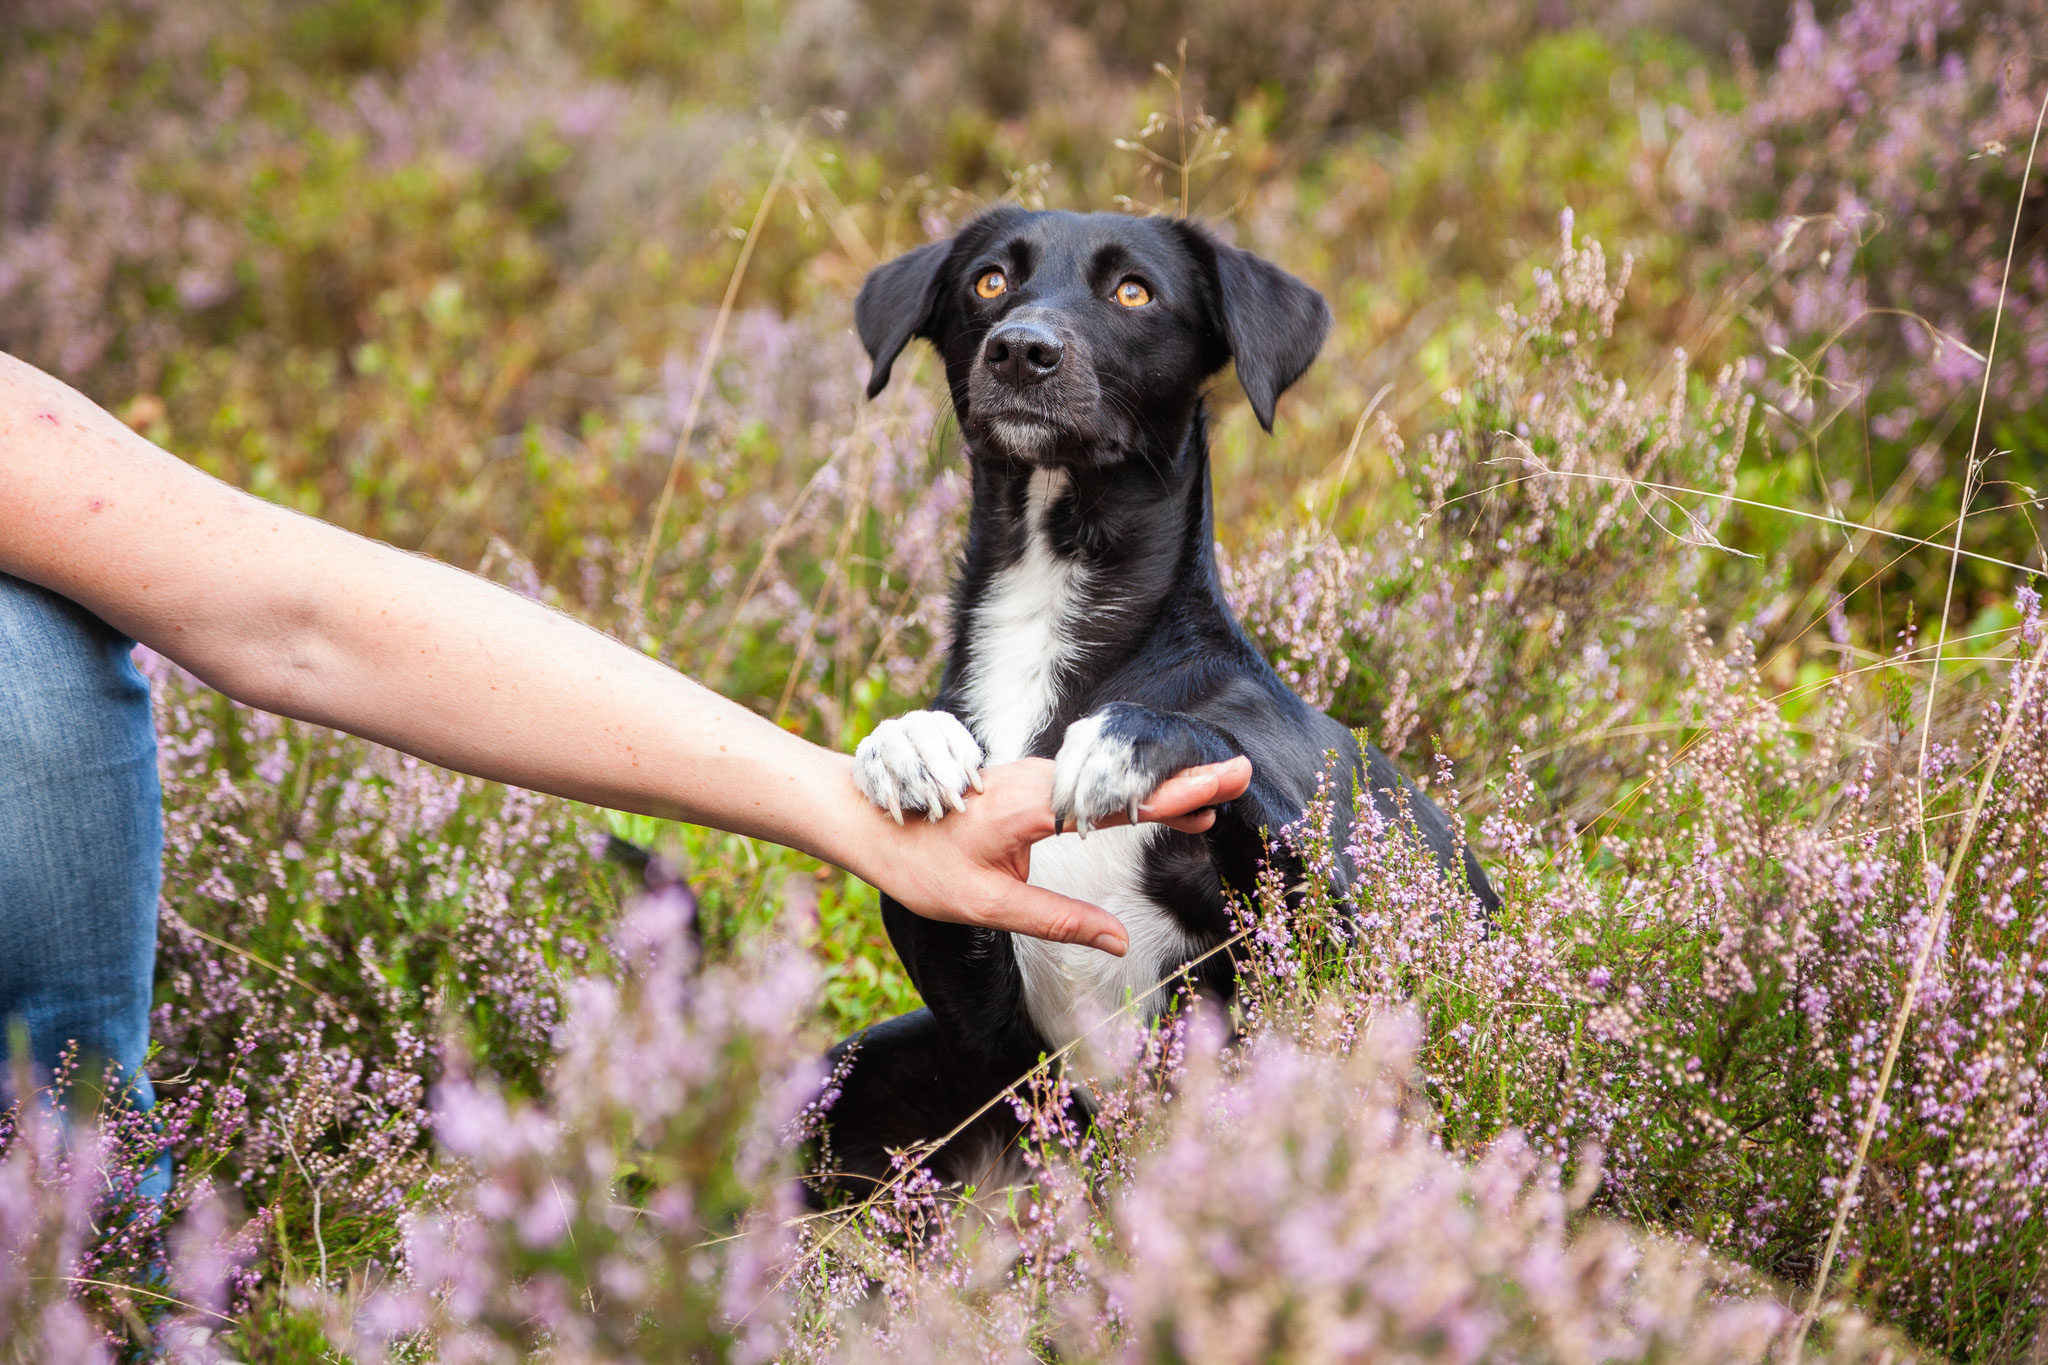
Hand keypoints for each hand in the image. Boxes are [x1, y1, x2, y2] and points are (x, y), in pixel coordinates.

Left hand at [839, 755, 1251, 955]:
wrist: (870, 821)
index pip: (1119, 802)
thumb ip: (1059, 921)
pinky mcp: (1029, 786)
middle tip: (1240, 774)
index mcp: (1033, 807)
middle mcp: (1039, 783)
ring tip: (1214, 797)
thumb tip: (1118, 944)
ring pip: (1110, 783)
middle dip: (1184, 781)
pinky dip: (1129, 793)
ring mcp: (1034, 780)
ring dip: (1160, 788)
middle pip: (1125, 782)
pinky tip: (1157, 803)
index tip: (1222, 782)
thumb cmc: (921, 865)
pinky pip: (1090, 786)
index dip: (1175, 794)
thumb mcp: (989, 906)